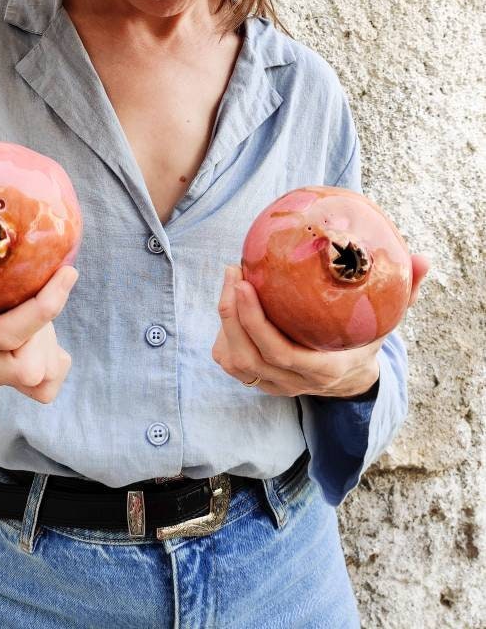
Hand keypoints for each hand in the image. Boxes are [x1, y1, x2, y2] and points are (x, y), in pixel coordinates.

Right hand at [0, 176, 76, 403]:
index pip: (5, 333)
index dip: (43, 307)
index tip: (66, 270)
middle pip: (24, 360)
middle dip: (50, 319)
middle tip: (63, 276)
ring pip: (36, 376)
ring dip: (50, 342)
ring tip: (45, 303)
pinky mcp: (2, 385)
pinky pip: (42, 390)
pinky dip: (54, 367)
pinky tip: (48, 338)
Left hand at [211, 256, 429, 397]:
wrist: (351, 381)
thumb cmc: (364, 341)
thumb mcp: (386, 322)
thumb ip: (405, 295)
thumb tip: (423, 261)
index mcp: (324, 370)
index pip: (281, 354)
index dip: (256, 322)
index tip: (246, 283)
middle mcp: (294, 383)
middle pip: (248, 357)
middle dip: (232, 313)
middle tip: (234, 270)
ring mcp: (273, 386)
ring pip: (234, 361)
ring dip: (224, 321)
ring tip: (231, 278)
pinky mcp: (258, 381)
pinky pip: (229, 361)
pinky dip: (224, 333)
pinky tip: (232, 301)